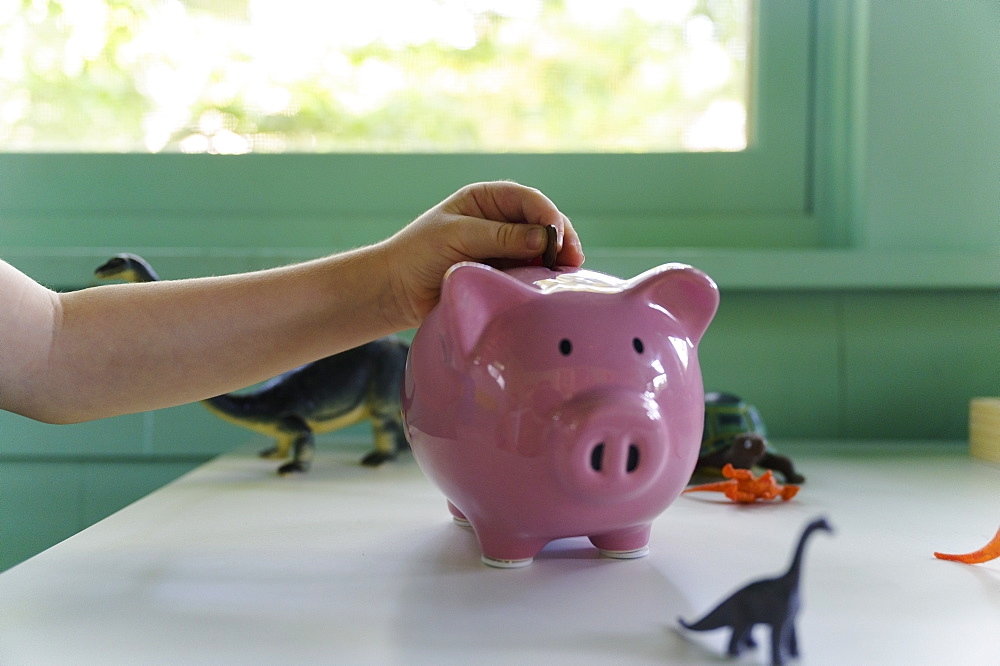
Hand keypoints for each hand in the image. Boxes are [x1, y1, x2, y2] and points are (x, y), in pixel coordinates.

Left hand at [381, 181, 583, 327]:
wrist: (397, 290)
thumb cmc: (418, 254)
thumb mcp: (458, 237)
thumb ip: (500, 236)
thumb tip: (543, 237)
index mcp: (487, 200)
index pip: (529, 200)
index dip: (549, 217)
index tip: (557, 240)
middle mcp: (501, 220)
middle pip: (544, 223)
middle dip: (562, 239)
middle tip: (573, 262)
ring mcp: (505, 248)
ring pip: (543, 249)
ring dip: (557, 260)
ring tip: (566, 276)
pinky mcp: (505, 274)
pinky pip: (533, 272)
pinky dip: (544, 278)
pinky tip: (552, 287)